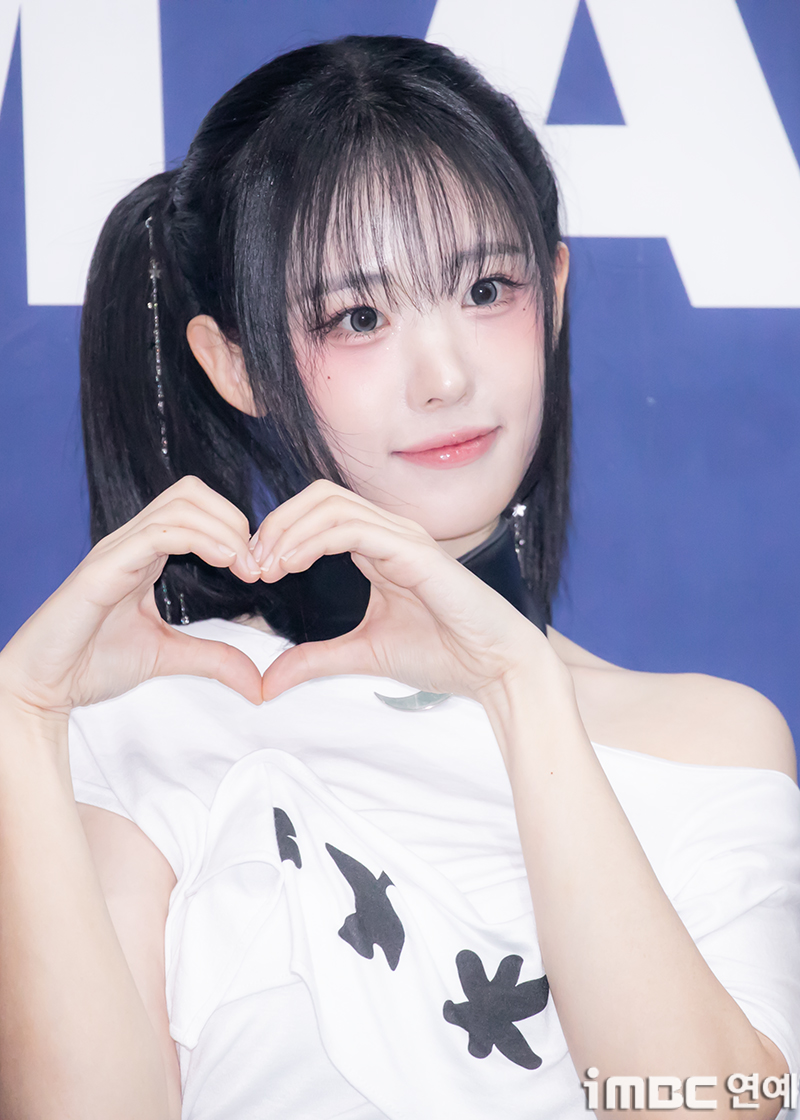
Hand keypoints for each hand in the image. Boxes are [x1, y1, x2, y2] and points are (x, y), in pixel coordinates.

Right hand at [0, 477, 264, 718]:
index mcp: (145, 552)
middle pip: (191, 492)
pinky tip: (225, 562)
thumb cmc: (92, 664)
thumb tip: (257, 682)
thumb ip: (214, 658)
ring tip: (244, 565)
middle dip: (233, 518)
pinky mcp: (104, 568)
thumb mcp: (168, 656)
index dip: (234, 528)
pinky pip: (157, 533)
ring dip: (224, 529)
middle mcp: (131, 541)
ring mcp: (116, 550)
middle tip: (254, 564)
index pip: (196, 508)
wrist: (45, 685)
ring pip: (180, 504)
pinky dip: (199, 539)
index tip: (257, 569)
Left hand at [250, 480, 556, 702]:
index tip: (253, 572)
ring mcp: (404, 537)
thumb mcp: (362, 654)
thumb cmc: (444, 654)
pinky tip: (291, 564)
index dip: (279, 533)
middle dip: (276, 523)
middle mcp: (391, 533)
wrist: (495, 668)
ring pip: (331, 503)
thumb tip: (267, 681)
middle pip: (319, 497)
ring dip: (288, 530)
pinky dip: (314, 539)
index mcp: (379, 547)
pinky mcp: (414, 550)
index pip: (319, 514)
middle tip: (251, 565)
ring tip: (266, 565)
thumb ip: (315, 659)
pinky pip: (353, 527)